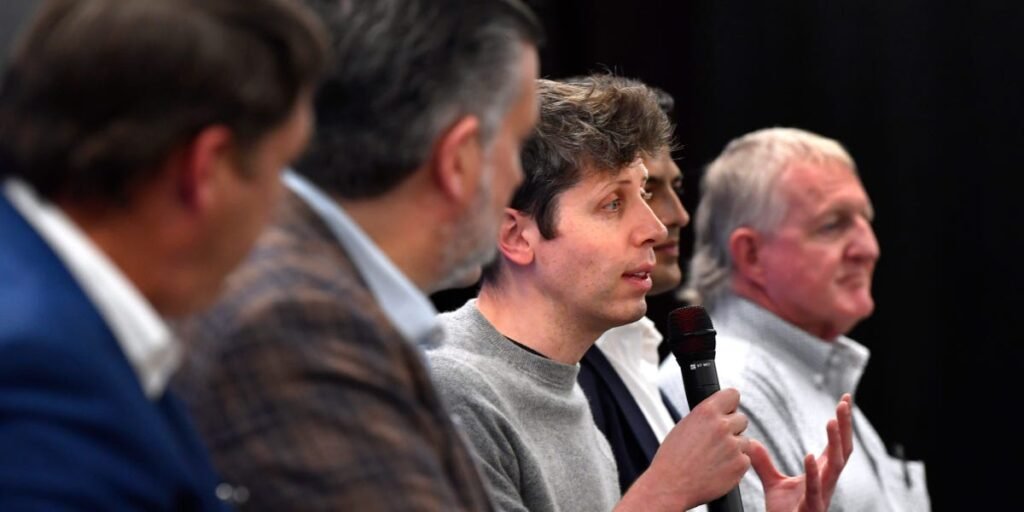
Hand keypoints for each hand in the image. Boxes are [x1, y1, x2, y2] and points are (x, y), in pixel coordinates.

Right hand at [618, 388, 749, 510]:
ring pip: (744, 441)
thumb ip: (706, 417)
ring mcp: (733, 446)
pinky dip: (735, 464)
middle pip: (742, 419)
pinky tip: (718, 468)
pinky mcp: (740, 465)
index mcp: (706, 412)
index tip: (727, 411)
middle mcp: (722, 426)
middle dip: (733, 428)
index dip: (730, 404)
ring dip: (734, 448)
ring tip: (714, 457)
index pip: (733, 395)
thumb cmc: (672, 458)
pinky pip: (745, 460)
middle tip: (718, 440)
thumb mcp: (684, 426)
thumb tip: (720, 412)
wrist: (670, 486)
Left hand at [750, 394, 853, 511]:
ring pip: (835, 466)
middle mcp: (827, 482)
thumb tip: (752, 443)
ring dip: (835, 443)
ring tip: (831, 421)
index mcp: (822, 474)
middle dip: (845, 426)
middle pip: (843, 449)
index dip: (843, 423)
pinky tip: (809, 457)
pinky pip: (815, 489)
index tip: (844, 400)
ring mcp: (822, 494)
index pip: (837, 444)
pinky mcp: (812, 508)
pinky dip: (813, 472)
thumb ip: (764, 463)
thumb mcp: (774, 484)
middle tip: (844, 404)